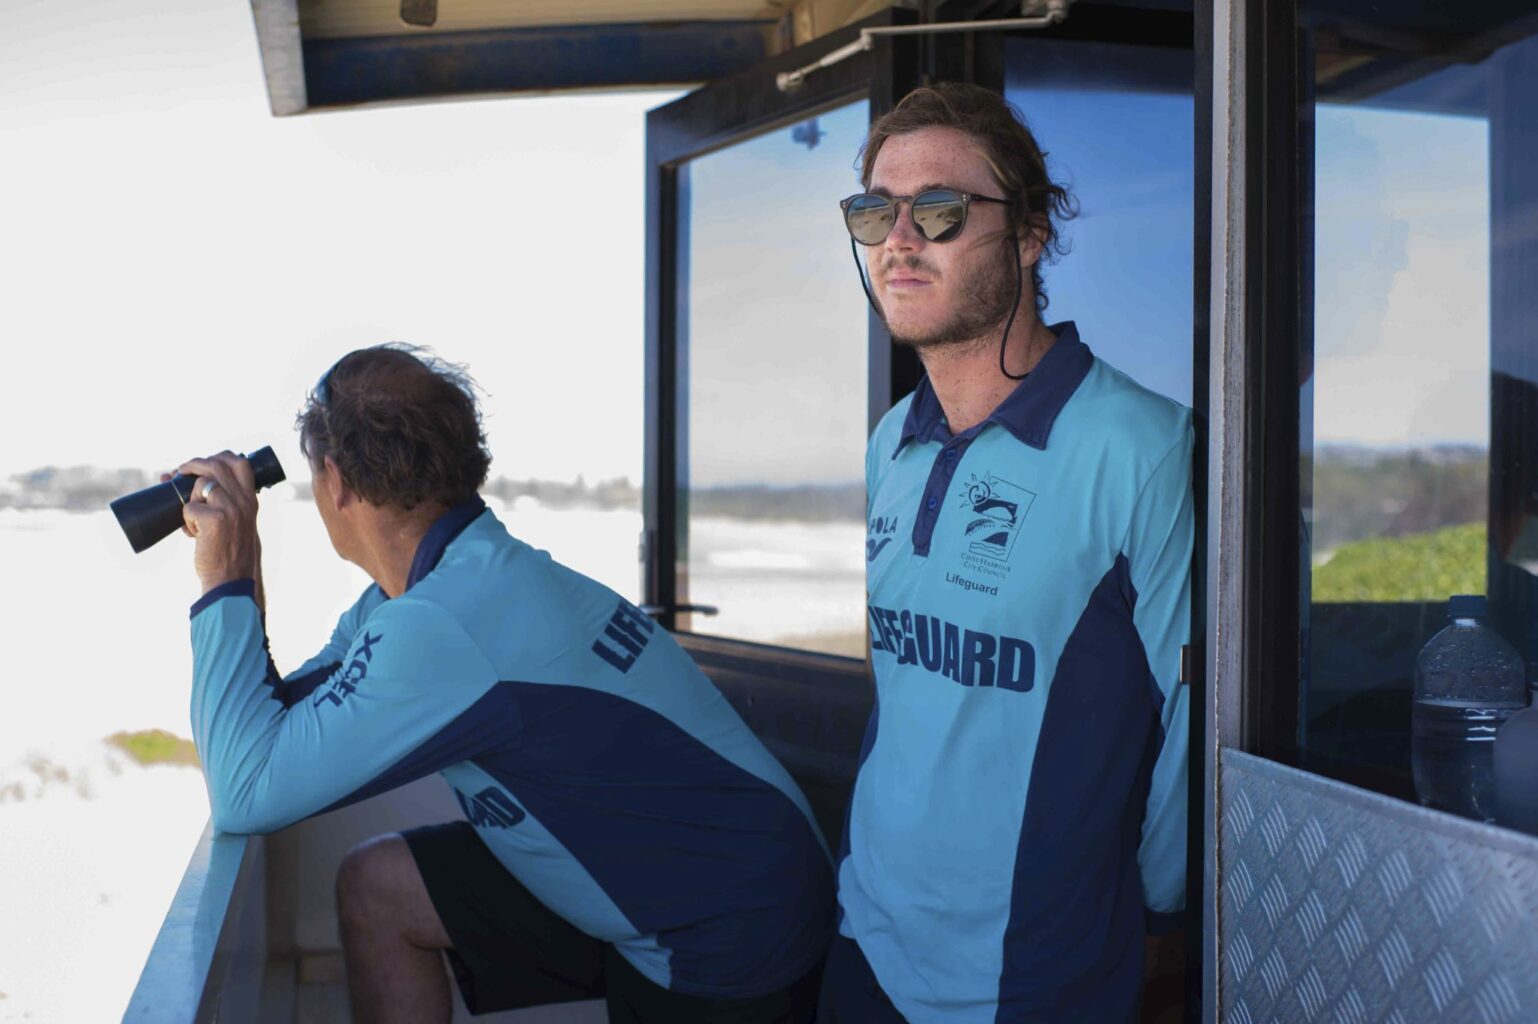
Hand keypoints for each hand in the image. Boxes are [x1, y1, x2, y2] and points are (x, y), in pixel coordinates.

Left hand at [171, 451, 261, 594]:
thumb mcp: (235, 522)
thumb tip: (170, 478)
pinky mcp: (214, 520)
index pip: (240, 463)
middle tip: (180, 472)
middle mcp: (244, 501)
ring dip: (189, 498)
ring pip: (200, 484)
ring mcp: (230, 509)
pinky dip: (185, 521)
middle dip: (194, 464)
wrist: (230, 579)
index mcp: (251, 500)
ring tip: (193, 519)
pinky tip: (193, 535)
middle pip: (217, 464)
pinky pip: (188, 507)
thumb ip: (220, 502)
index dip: (219, 456)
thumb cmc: (227, 552)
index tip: (204, 464)